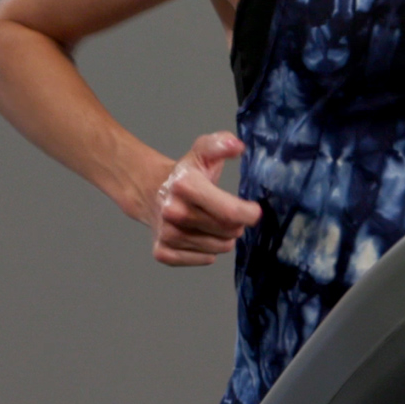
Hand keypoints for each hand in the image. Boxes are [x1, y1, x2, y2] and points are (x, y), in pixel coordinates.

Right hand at [149, 132, 261, 265]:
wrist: (150, 190)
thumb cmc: (185, 173)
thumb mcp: (202, 151)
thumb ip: (221, 143)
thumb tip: (237, 146)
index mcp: (185, 185)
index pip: (229, 212)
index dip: (249, 214)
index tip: (254, 211)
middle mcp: (173, 212)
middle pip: (227, 231)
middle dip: (236, 224)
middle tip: (229, 214)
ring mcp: (166, 234)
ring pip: (218, 248)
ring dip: (223, 238)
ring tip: (213, 222)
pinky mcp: (162, 252)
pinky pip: (203, 260)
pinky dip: (208, 251)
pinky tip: (201, 235)